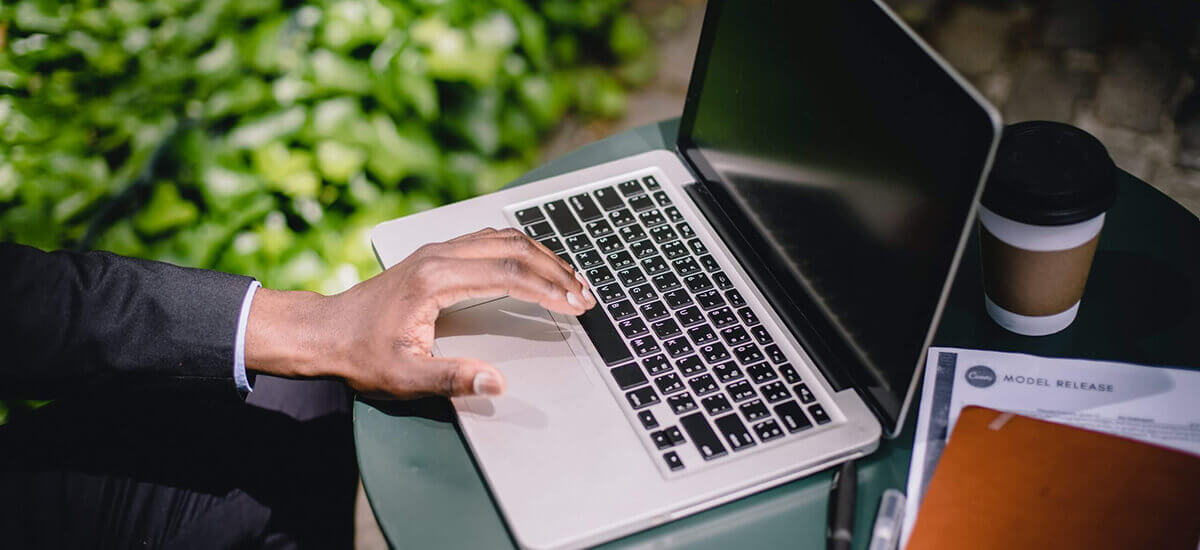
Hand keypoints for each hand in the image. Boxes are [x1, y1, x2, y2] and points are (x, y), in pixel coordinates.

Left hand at [245, 228, 595, 398]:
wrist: (322, 332)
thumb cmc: (359, 354)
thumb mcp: (404, 375)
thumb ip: (452, 378)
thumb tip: (495, 381)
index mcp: (436, 279)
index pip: (509, 275)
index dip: (549, 291)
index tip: (576, 307)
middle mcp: (439, 255)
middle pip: (514, 249)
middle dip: (556, 271)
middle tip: (585, 295)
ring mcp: (437, 251)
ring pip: (504, 239)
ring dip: (542, 258)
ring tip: (571, 281)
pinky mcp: (436, 255)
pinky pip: (489, 241)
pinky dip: (521, 252)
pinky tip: (536, 267)